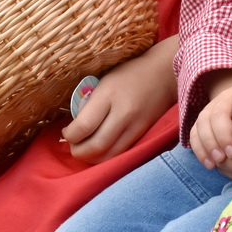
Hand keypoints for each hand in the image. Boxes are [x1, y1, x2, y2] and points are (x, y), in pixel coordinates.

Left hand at [64, 36, 177, 162]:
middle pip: (96, 147)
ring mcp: (136, 126)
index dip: (70, 135)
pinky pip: (121, 154)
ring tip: (86, 149)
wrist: (164, 73)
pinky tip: (101, 148)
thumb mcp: (104, 81)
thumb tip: (73, 126)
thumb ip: (90, 104)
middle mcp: (123, 113)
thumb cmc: (130, 73)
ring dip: (92, 158)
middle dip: (78, 152)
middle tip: (73, 145)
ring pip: (109, 156)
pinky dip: (107, 156)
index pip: (84, 126)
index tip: (66, 131)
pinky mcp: (143, 135)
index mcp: (109, 94)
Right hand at [190, 70, 231, 169]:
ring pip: (203, 123)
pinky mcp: (200, 123)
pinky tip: (210, 164)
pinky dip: (200, 150)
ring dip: (210, 144)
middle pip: (218, 114)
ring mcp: (209, 109)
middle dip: (224, 135)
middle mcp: (223, 98)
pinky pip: (194, 134)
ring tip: (220, 161)